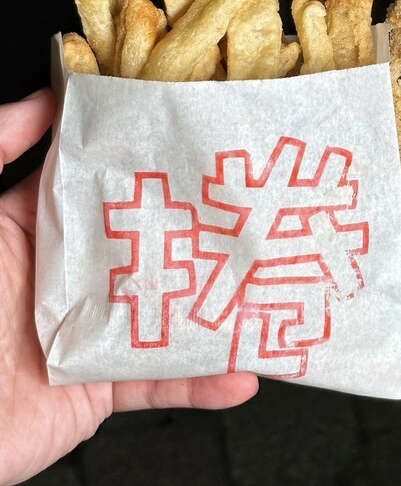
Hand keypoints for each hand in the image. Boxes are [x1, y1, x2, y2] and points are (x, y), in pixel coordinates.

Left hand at [0, 90, 257, 485]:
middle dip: (206, 237)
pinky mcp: (100, 386)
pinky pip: (160, 383)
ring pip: (171, 316)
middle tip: (259, 217)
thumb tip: (46, 99)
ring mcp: (93, 333)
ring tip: (270, 293)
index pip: (113, 192)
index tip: (204, 149)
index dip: (157, 172)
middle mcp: (77, 279)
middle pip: (155, 251)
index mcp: (47, 233)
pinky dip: (202, 383)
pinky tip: (241, 373)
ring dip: (221, 311)